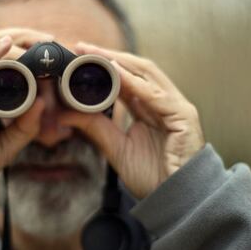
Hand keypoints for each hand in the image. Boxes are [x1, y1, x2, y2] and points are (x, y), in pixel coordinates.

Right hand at [0, 28, 53, 211]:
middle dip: (24, 36)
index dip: (25, 47)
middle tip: (51, 40)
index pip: (0, 56)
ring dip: (15, 42)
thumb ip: (24, 127)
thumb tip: (42, 102)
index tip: (51, 51)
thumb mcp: (4, 146)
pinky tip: (7, 45)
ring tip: (40, 42)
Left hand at [58, 42, 204, 198]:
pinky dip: (134, 82)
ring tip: (94, 54)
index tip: (78, 57)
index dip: (104, 66)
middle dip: (109, 56)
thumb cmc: (152, 177)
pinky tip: (114, 73)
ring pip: (147, 74)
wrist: (176, 202)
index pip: (126, 79)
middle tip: (82, 47)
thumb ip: (96, 129)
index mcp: (150, 109)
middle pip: (137, 70)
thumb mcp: (116, 149)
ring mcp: (176, 107)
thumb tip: (66, 114)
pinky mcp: (183, 116)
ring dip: (119, 62)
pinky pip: (155, 94)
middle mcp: (164, 103)